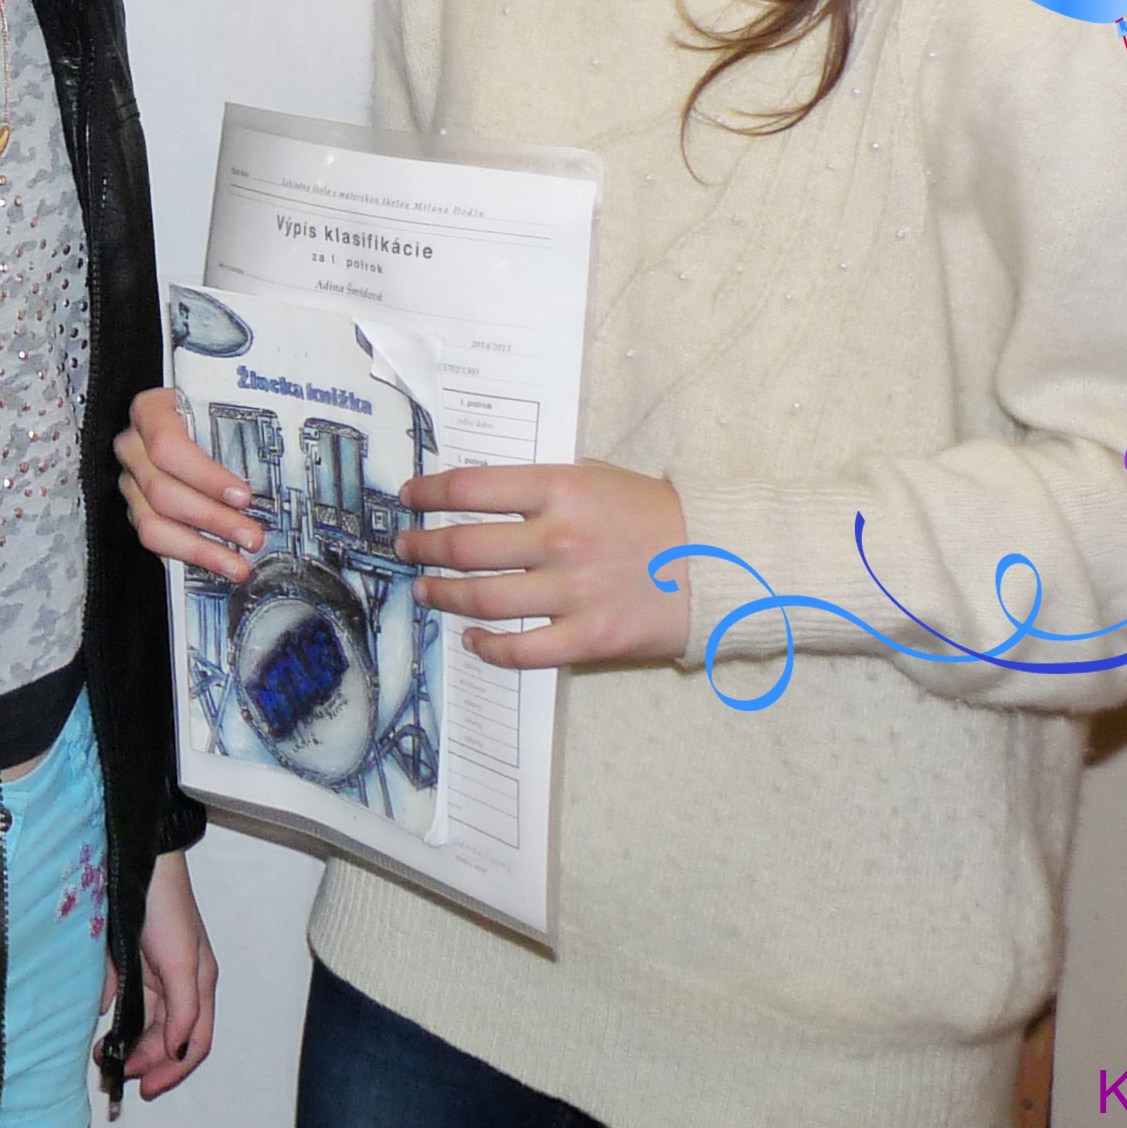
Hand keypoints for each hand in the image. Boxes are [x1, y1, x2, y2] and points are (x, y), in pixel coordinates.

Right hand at [115, 386, 264, 581]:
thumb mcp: (226, 403)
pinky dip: (189, 557)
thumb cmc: (216, 409)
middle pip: (162, 491)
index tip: (243, 497)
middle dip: (213, 519)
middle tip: (252, 536)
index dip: (205, 476)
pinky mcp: (137, 510)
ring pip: (153, 524)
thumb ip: (243, 427)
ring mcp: (130, 482)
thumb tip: (286, 462)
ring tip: (238, 565)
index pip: (168, 445)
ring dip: (200, 549)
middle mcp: (133, 447)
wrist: (195, 417)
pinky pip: (156, 542)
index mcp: (150, 411)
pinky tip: (219, 565)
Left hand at [117, 850, 216, 1096]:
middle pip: (167, 1037)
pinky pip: (122, 997)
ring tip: (102, 1053)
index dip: (174, 1070)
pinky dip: (114, 1014)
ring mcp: (152, 971)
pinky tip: (100, 1020)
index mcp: (200, 985)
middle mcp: (179, 983)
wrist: (137, 862)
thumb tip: (175, 1050)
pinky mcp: (127, 959)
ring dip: (127, 1042)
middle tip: (116, 1073)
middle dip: (145, 1059)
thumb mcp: (183, 963)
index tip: (146, 1087)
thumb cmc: (168, 910)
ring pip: (143, 1021)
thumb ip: (183, 1009)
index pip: (195, 1043)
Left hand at [398, 462, 692, 668]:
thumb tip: (484, 493)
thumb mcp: (598, 477)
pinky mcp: (590, 637)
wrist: (721, 560)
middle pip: (466, 546)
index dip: (429, 493)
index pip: (473, 487)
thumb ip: (545, 486)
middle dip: (424, 547)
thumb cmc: (656, 514)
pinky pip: (522, 650)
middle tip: (405, 548)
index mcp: (562, 489)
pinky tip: (472, 641)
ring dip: (443, 596)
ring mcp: (575, 592)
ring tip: (424, 591)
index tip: (408, 498)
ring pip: (484, 600)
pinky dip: (488, 648)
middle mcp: (561, 538)